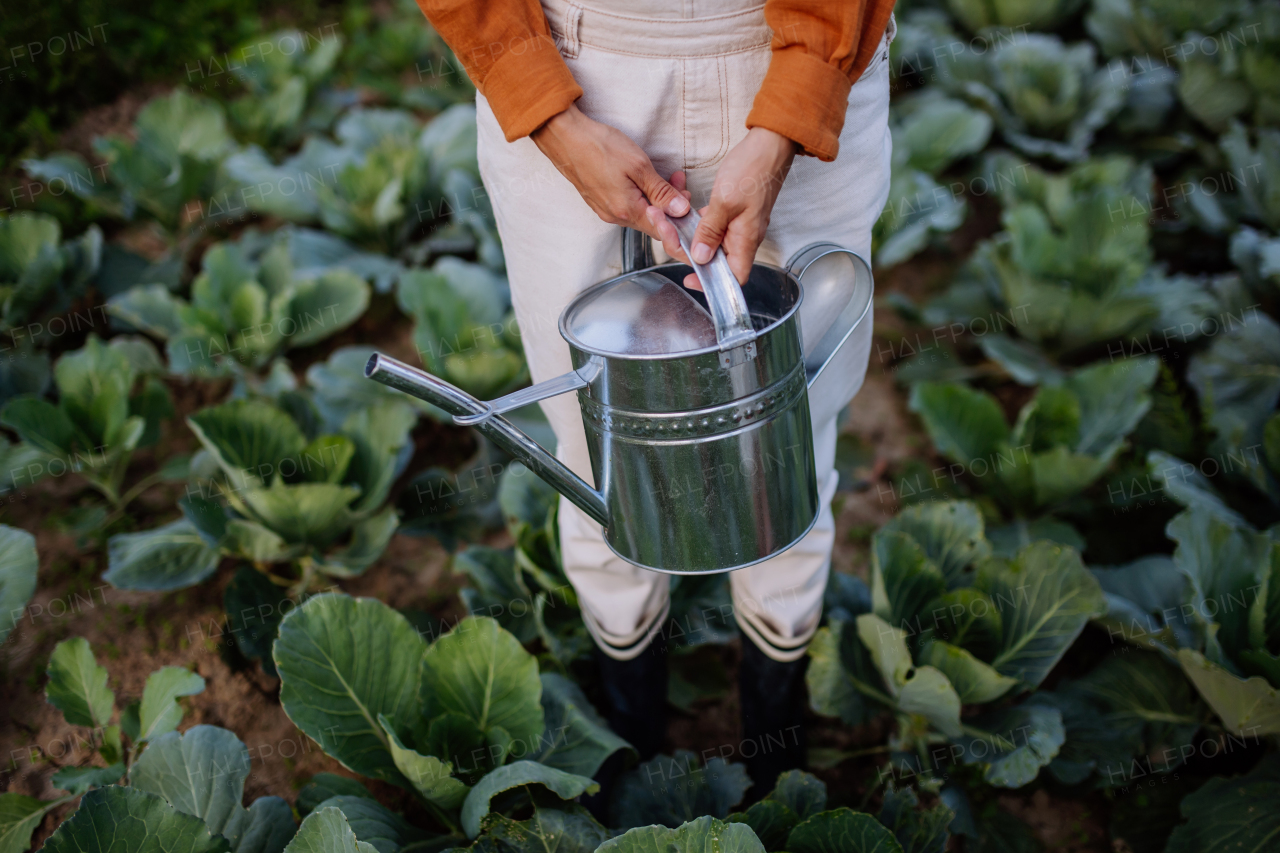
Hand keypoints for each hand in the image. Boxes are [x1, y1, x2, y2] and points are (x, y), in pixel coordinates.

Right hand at [531, 104, 689, 239]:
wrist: (565, 137)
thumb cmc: (599, 147)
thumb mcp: (639, 166)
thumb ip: (661, 192)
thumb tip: (681, 210)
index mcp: (627, 211)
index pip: (662, 231)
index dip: (680, 221)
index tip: (689, 204)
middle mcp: (615, 217)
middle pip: (652, 222)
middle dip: (671, 205)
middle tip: (679, 182)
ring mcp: (606, 210)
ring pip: (640, 213)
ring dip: (657, 198)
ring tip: (667, 177)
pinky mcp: (600, 201)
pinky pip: (627, 206)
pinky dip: (641, 196)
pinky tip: (645, 180)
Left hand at [647, 127, 797, 289]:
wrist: (770, 145)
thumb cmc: (754, 170)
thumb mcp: (725, 201)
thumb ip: (710, 231)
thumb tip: (700, 256)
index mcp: (746, 240)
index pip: (733, 277)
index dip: (712, 283)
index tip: (692, 278)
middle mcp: (744, 236)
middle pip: (715, 259)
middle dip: (688, 249)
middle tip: (666, 231)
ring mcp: (739, 224)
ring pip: (711, 240)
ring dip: (689, 233)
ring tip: (667, 219)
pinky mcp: (734, 212)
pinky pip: (713, 225)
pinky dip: (697, 221)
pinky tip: (684, 211)